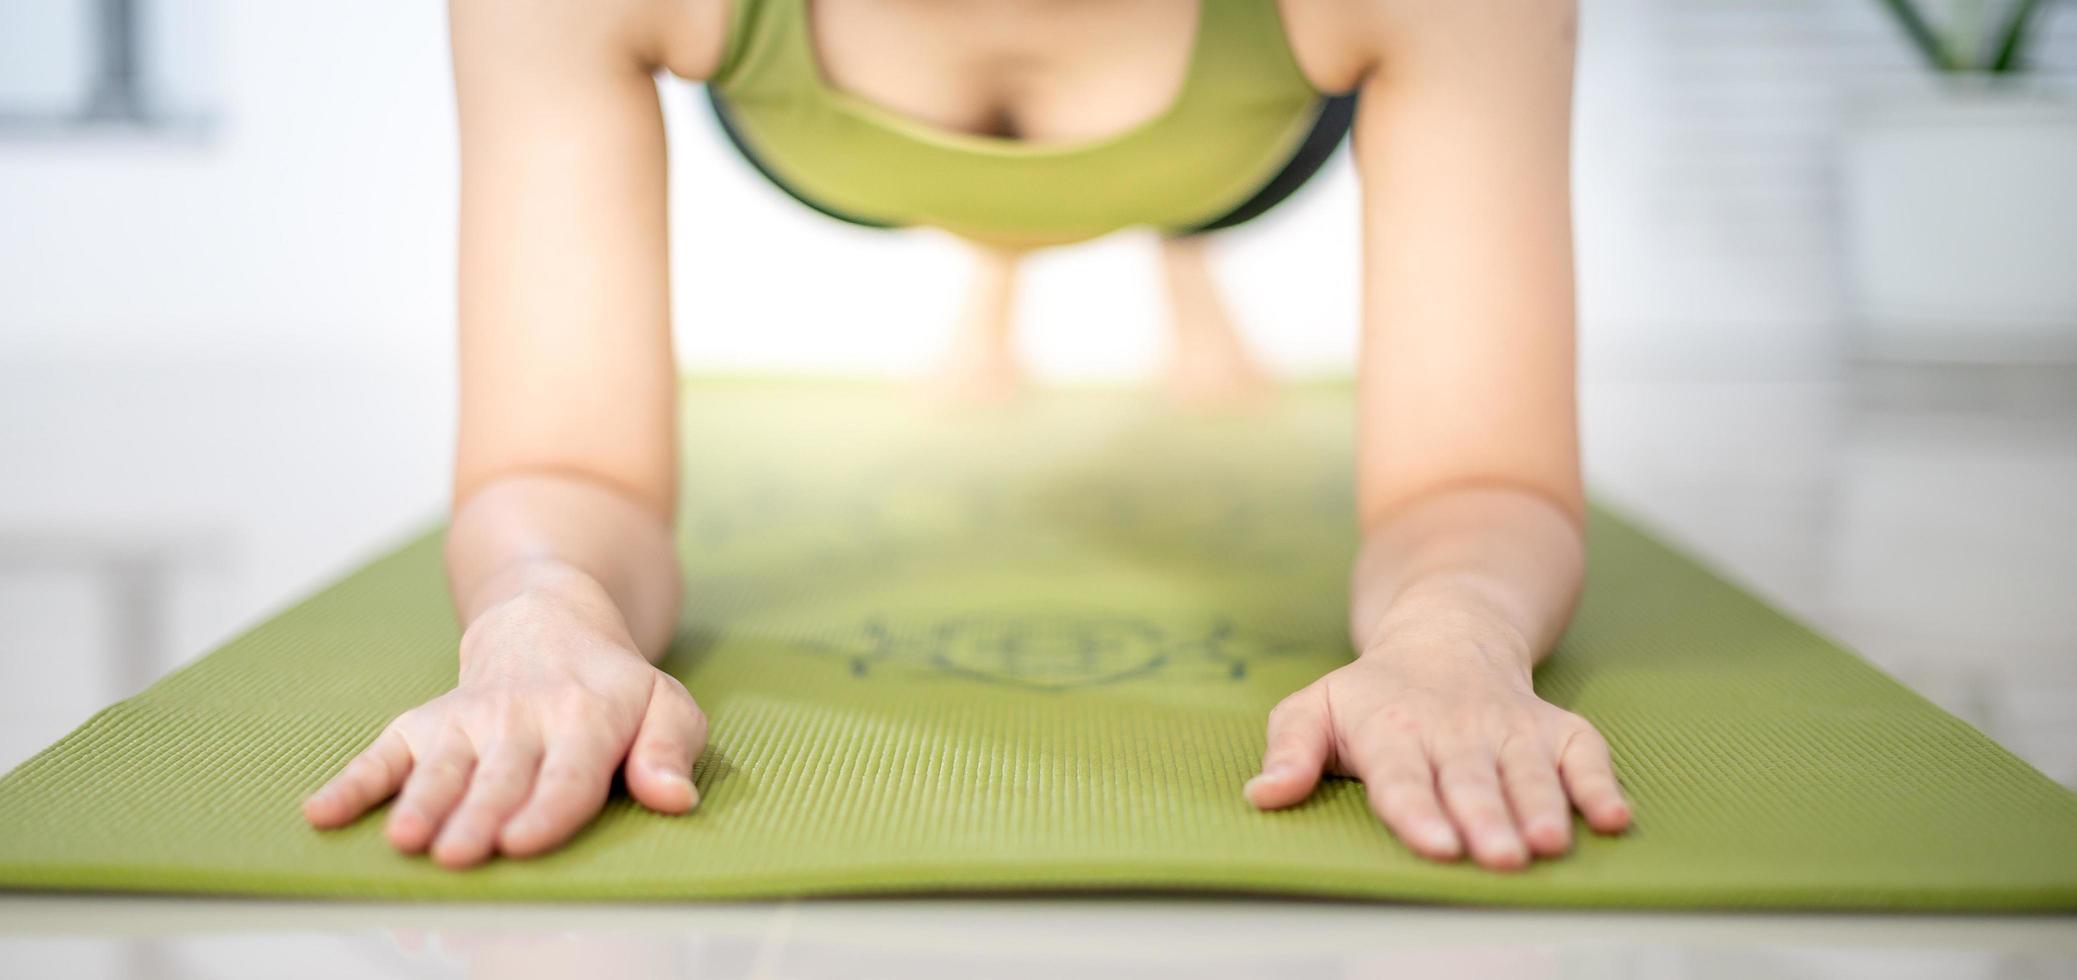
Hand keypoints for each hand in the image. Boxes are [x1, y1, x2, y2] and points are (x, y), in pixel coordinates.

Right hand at [302, 582, 705, 867]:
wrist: (549, 620)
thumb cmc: (614, 687)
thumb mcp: (665, 706)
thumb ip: (670, 751)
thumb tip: (675, 797)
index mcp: (588, 718)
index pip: (569, 771)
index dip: (547, 808)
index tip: (522, 842)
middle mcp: (523, 719)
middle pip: (500, 776)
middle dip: (479, 815)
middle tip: (459, 854)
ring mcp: (468, 720)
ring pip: (441, 767)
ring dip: (420, 804)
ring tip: (404, 841)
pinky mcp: (425, 723)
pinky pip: (383, 751)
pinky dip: (352, 782)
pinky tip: (321, 813)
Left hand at [1244, 631, 1628, 869]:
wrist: (1447, 634)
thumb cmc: (1372, 694)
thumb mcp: (1316, 708)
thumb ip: (1289, 750)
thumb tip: (1261, 796)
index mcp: (1391, 729)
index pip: (1403, 777)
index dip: (1419, 812)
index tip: (1436, 846)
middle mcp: (1455, 730)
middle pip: (1470, 780)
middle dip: (1486, 819)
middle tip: (1499, 858)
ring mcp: (1509, 728)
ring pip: (1528, 771)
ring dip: (1542, 807)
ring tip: (1548, 843)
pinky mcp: (1554, 729)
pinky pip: (1585, 752)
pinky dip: (1601, 782)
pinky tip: (1614, 819)